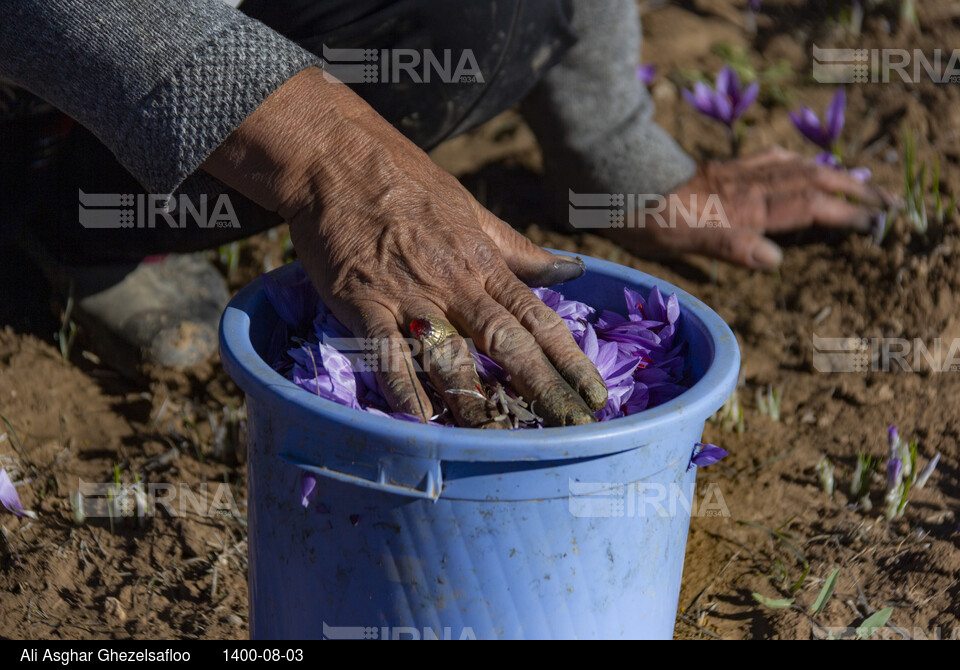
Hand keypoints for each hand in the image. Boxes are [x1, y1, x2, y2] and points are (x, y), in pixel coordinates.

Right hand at [203, 68, 606, 426]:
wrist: (337, 157)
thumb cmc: (408, 181)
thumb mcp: (473, 211)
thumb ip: (520, 250)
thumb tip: (573, 268)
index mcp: (483, 262)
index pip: (537, 317)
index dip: (569, 359)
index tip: (595, 395)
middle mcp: (454, 283)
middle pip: (506, 342)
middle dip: (541, 387)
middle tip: (570, 427)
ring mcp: (408, 293)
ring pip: (449, 354)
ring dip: (475, 398)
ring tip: (499, 437)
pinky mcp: (362, 301)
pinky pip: (386, 351)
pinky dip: (403, 387)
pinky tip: (420, 421)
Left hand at [604, 147, 898, 269]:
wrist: (615, 186)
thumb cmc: (647, 220)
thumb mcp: (686, 241)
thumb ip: (732, 246)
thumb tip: (776, 258)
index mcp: (744, 208)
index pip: (807, 206)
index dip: (844, 212)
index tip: (875, 220)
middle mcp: (746, 187)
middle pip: (810, 181)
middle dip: (849, 189)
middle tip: (881, 198)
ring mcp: (734, 175)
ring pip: (792, 166)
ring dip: (827, 171)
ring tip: (850, 179)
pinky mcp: (719, 169)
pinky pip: (766, 159)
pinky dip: (791, 160)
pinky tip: (793, 160)